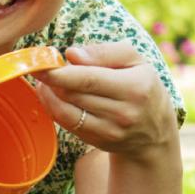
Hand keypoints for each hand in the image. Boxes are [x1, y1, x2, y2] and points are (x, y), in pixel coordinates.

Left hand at [33, 41, 178, 159]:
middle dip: (52, 80)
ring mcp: (109, 131)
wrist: (155, 132)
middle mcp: (123, 113)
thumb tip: (71, 54)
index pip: (89, 79)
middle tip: (42, 67)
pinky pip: (66, 124)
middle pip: (73, 95)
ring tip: (44, 81)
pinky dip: (54, 108)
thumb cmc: (142, 86)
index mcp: (134, 87)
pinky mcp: (98, 141)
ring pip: (65, 112)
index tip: (39, 63)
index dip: (60, 72)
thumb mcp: (135, 61)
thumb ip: (104, 52)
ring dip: (48, 95)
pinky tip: (52, 95)